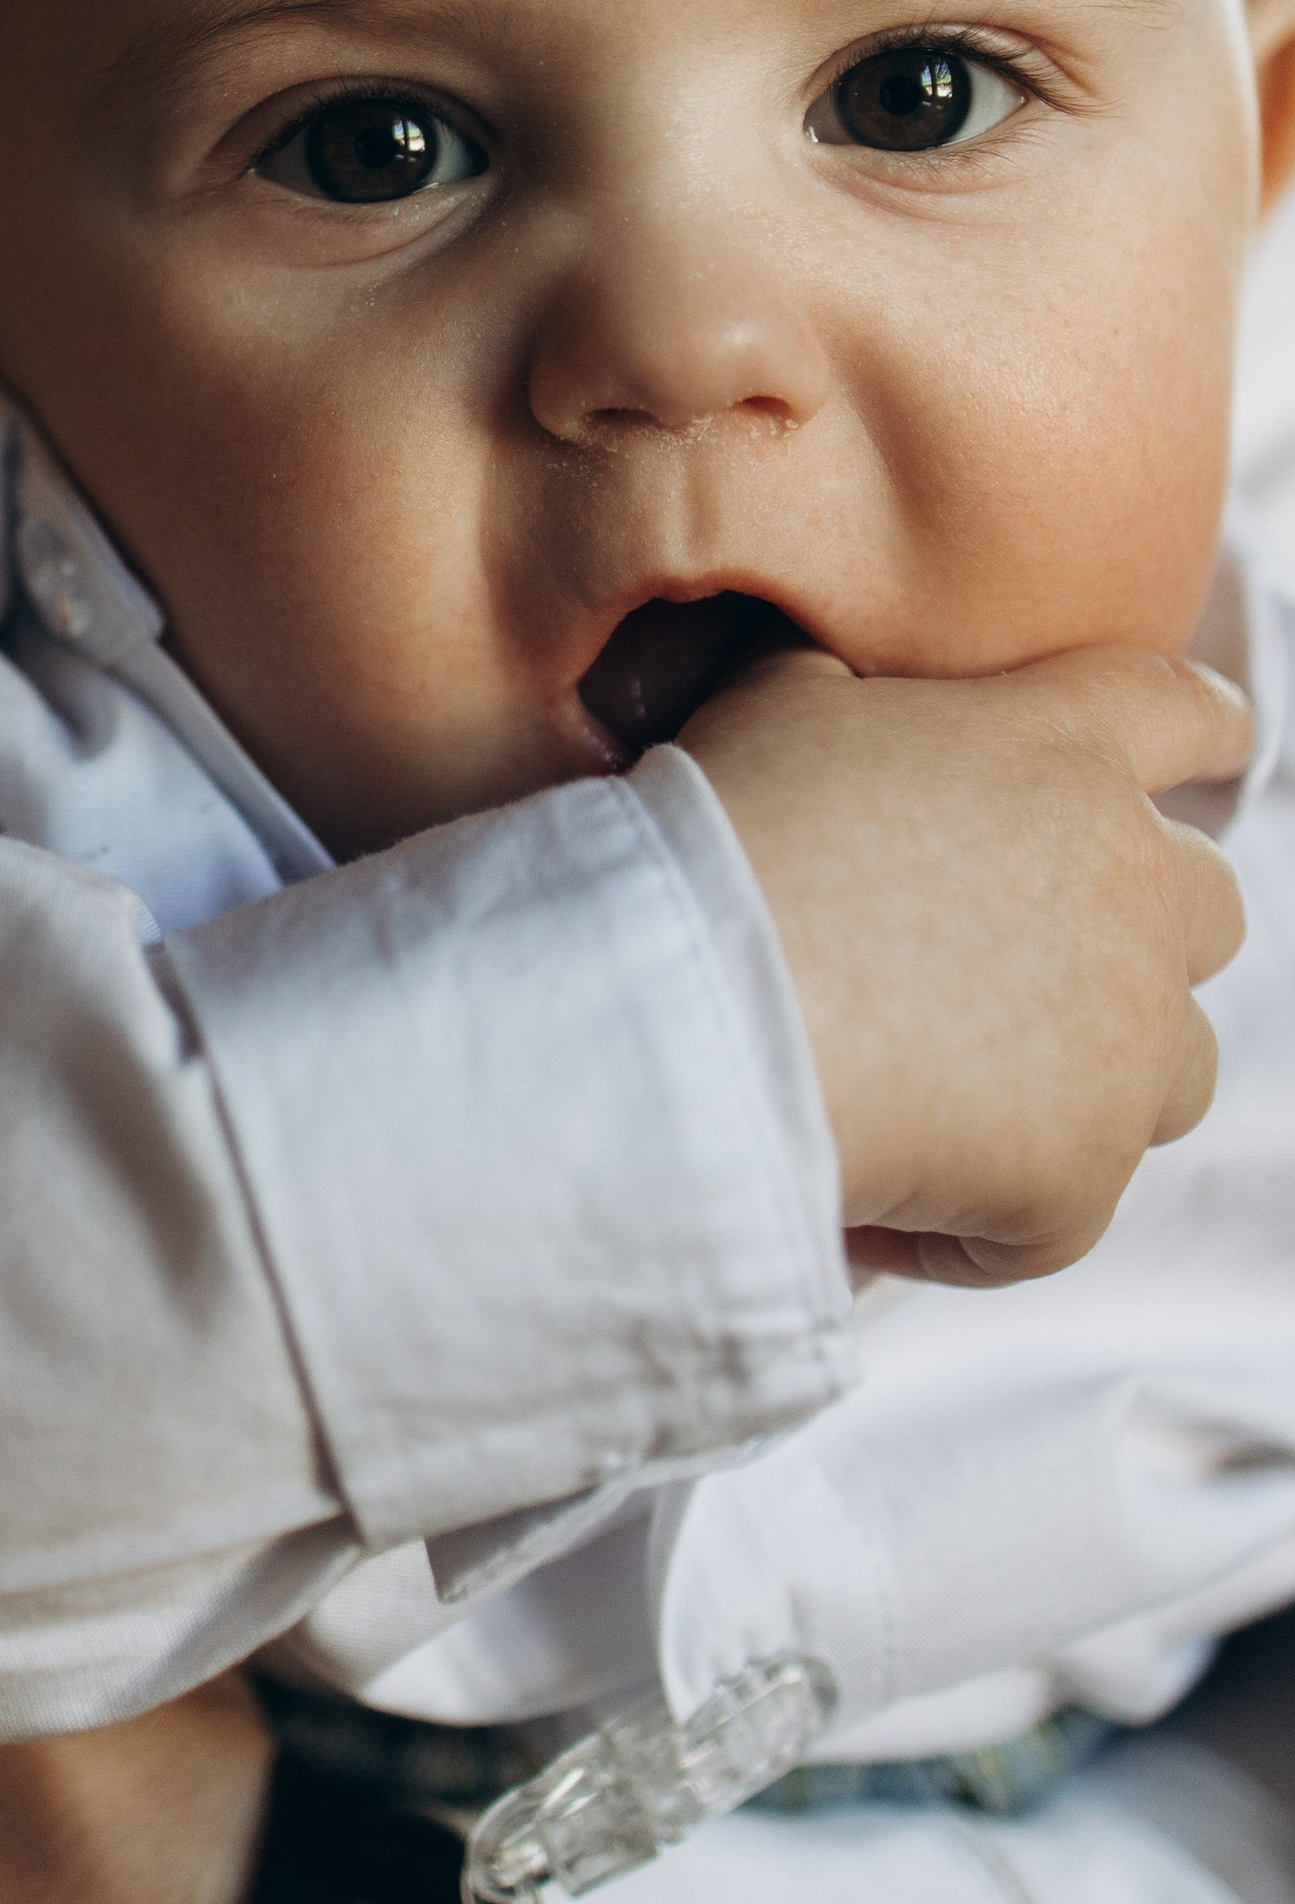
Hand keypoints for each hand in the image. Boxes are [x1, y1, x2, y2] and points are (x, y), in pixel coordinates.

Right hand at [684, 644, 1248, 1285]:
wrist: (694, 1009)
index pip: (1183, 710)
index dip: (1203, 730)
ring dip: (1091, 1083)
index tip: (1209, 749)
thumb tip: (843, 694)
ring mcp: (1128, 1033)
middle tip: (1012, 971)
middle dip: (1137, 935)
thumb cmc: (720, 845)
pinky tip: (872, 1203)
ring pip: (1173, 1069)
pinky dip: (979, 1217)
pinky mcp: (1085, 1172)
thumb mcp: (776, 704)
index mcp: (1064, 748)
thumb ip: (854, 687)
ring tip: (952, 1103)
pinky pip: (1061, 1212)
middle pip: (1206, 906)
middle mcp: (1130, 881)